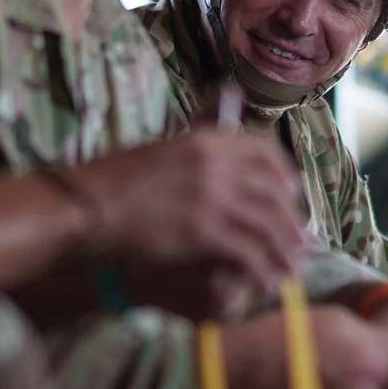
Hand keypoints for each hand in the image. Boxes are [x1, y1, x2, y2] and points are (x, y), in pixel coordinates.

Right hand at [63, 128, 307, 299]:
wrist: (87, 209)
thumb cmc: (113, 183)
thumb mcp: (160, 151)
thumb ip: (194, 143)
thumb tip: (220, 106)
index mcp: (207, 141)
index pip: (265, 152)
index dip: (284, 177)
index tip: (291, 198)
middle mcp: (217, 166)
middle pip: (273, 194)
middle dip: (291, 223)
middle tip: (300, 244)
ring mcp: (213, 199)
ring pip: (267, 227)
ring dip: (283, 252)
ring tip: (290, 271)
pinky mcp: (205, 232)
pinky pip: (249, 254)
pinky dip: (262, 270)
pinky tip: (265, 282)